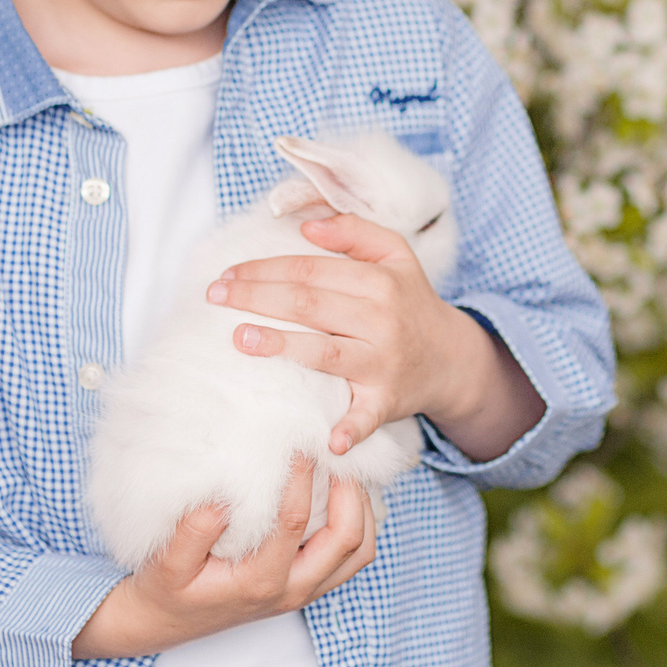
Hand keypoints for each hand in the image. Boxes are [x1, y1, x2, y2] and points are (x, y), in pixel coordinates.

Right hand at [70, 457, 374, 657]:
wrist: (163, 623)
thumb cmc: (166, 589)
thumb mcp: (167, 564)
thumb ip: (193, 533)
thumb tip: (222, 499)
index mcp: (260, 582)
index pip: (294, 523)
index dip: (301, 478)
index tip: (298, 443)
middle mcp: (291, 590)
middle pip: (348, 540)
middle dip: (350, 492)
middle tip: (338, 454)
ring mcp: (304, 591)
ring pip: (359, 552)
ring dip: (362, 510)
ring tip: (346, 471)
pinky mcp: (306, 587)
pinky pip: (350, 559)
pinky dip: (357, 525)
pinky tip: (341, 495)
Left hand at [207, 214, 542, 461]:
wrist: (451, 359)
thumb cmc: (409, 302)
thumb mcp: (396, 255)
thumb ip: (354, 230)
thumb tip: (305, 225)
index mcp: (379, 282)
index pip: (309, 270)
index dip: (264, 269)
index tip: (227, 274)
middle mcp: (381, 320)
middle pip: (309, 305)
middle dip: (257, 297)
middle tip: (215, 297)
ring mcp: (382, 363)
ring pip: (324, 353)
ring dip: (282, 346)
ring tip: (240, 339)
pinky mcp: (386, 401)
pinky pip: (366, 418)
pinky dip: (350, 430)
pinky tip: (329, 440)